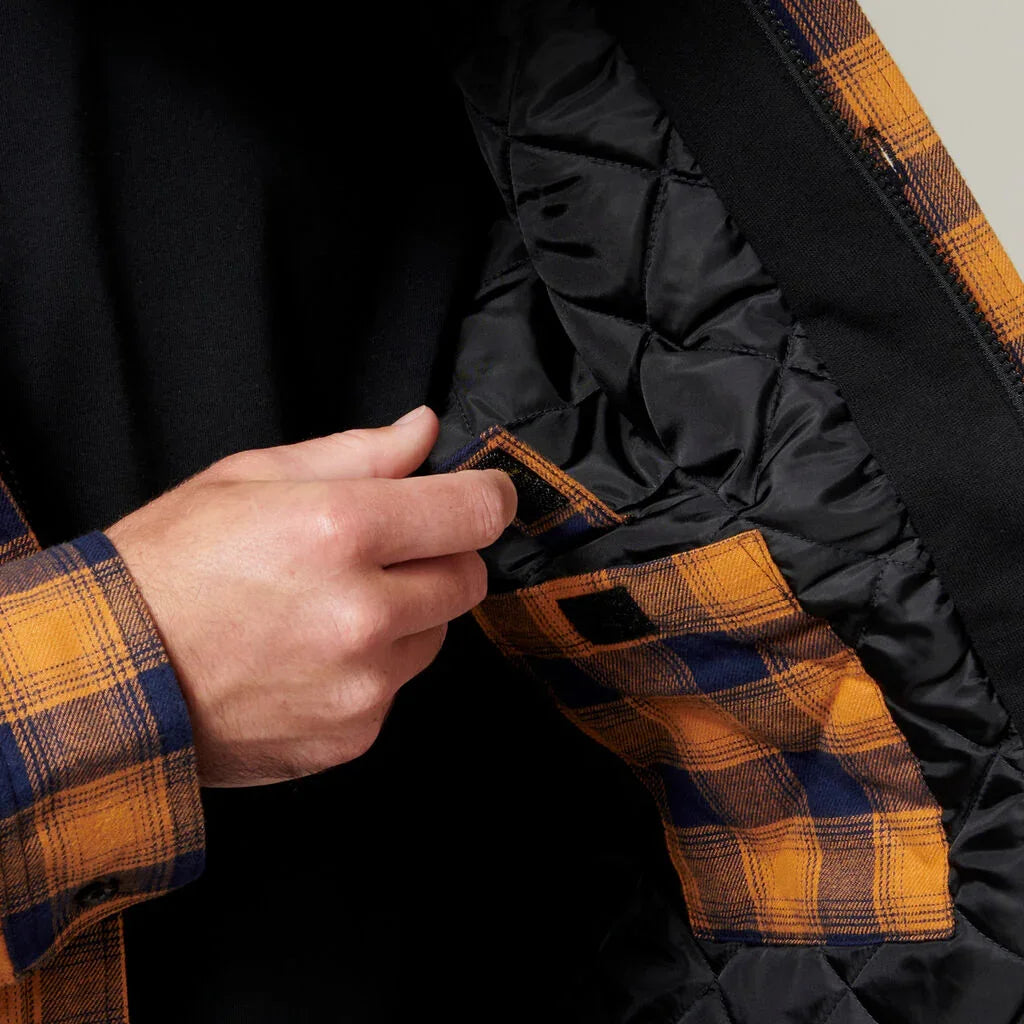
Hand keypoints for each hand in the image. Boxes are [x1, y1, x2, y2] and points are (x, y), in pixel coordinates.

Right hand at [105, 406, 515, 786]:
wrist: (105, 678)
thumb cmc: (167, 566)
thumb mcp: (249, 479)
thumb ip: (356, 453)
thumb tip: (422, 430)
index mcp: (340, 529)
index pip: (475, 511)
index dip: (487, 497)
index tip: (481, 496)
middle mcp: (363, 612)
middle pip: (469, 576)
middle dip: (439, 557)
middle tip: (379, 554)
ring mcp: (361, 684)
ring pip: (437, 634)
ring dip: (406, 616)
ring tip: (328, 609)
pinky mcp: (352, 735)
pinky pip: (397, 688)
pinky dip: (372, 670)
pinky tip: (310, 658)